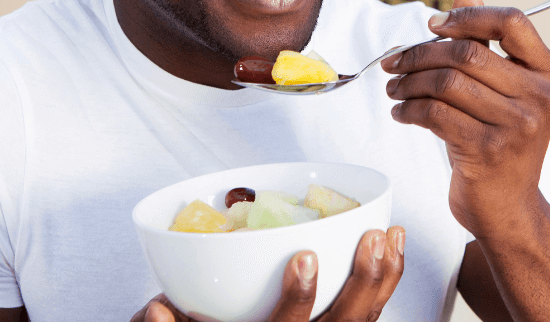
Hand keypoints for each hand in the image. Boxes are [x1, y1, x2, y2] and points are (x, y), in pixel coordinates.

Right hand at [132, 226, 404, 321]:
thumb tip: (155, 309)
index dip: (299, 299)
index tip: (305, 257)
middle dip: (362, 283)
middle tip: (370, 240)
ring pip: (364, 320)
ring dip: (383, 278)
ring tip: (389, 237)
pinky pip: (370, 312)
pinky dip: (386, 280)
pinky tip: (394, 246)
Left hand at [381, 0, 549, 236]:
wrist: (509, 210)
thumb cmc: (502, 146)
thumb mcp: (504, 93)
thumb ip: (488, 44)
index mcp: (549, 74)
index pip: (513, 22)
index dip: (469, 16)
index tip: (434, 24)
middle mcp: (540, 97)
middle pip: (468, 52)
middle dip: (420, 53)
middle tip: (394, 63)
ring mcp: (517, 125)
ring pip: (446, 82)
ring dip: (409, 82)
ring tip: (394, 89)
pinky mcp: (488, 151)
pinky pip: (435, 114)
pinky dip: (409, 109)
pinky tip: (401, 113)